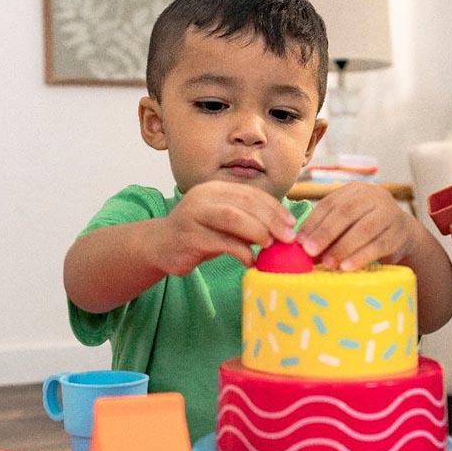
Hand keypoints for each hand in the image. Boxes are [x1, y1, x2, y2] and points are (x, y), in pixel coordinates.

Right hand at [157, 181, 296, 275]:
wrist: (160, 246)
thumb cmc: (199, 235)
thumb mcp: (223, 223)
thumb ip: (247, 221)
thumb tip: (283, 230)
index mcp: (215, 189)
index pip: (251, 194)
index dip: (274, 208)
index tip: (291, 224)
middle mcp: (203, 197)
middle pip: (245, 203)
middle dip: (271, 220)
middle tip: (288, 237)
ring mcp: (193, 215)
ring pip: (232, 217)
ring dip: (256, 231)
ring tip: (270, 246)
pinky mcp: (188, 237)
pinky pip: (220, 242)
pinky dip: (240, 252)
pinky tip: (250, 261)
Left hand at [298, 183, 419, 270]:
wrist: (402, 234)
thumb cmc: (364, 230)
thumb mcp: (345, 224)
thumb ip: (325, 231)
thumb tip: (299, 248)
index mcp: (354, 191)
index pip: (330, 204)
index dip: (313, 222)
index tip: (299, 240)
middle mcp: (373, 196)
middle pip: (346, 213)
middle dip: (325, 233)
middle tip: (310, 251)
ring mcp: (389, 213)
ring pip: (364, 229)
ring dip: (343, 247)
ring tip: (327, 263)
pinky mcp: (398, 234)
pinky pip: (378, 245)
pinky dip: (361, 257)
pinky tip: (347, 267)